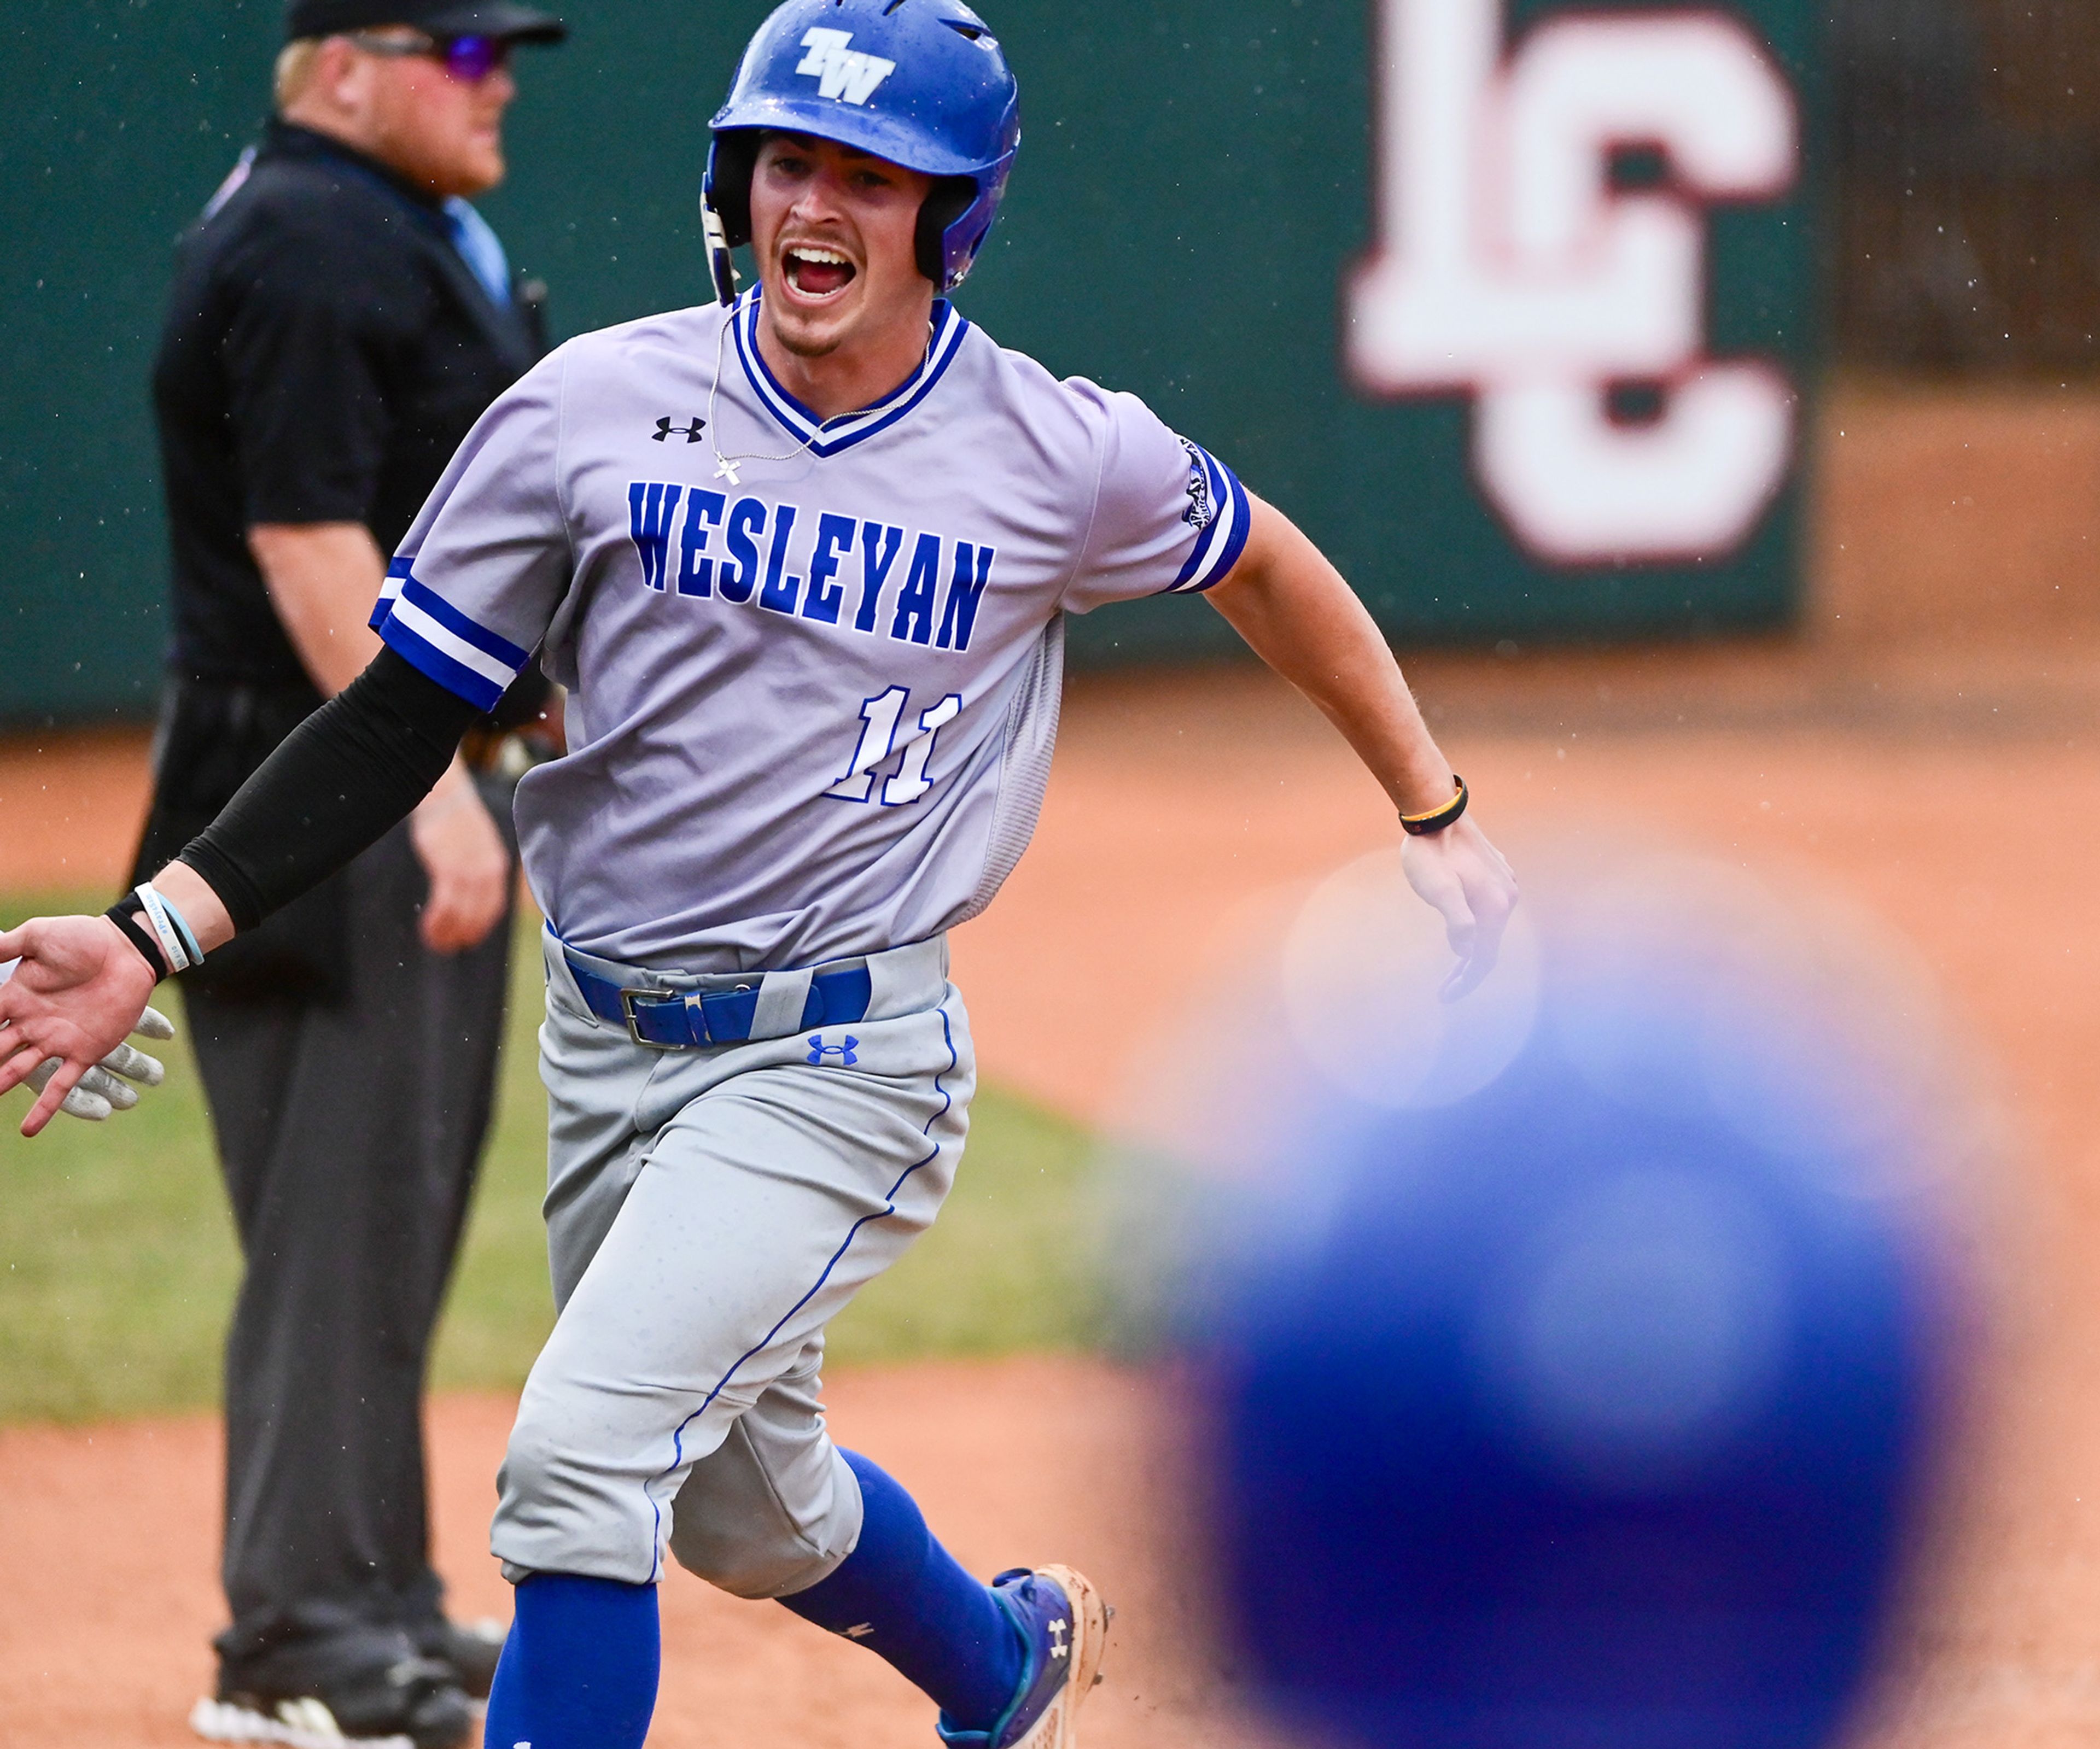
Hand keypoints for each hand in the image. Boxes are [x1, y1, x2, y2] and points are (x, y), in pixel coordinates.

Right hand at [0, 918, 162, 1136]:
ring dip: (3, 1085)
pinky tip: (28, 1130)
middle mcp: (30, 1024)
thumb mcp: (37, 936)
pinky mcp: (84, 1050)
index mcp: (14, 998)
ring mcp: (55, 1039)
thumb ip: (4, 946)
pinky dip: (46, 1106)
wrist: (126, 950)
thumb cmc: (82, 938)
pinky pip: (62, 1083)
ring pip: (23, 1070)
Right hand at [410, 767, 510, 953]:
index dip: (481, 926)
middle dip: (463, 935)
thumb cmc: (457, 822)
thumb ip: (480, 867)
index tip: (469, 938)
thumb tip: (474, 888)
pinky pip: (445, 905)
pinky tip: (428, 929)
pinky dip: (437, 921)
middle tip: (448, 947)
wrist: (446, 797)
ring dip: (447, 933)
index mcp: (497, 867)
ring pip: (460, 914)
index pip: (494, 907)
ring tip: (435, 943)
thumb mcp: (479, 845)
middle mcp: (487, 873)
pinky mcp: (448, 869)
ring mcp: (469, 872)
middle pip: (478, 916)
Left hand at [1401, 815, 1518, 1000]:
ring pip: (1490, 929)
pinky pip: (1490, 911)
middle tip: (1445, 990)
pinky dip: (1477, 929)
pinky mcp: (1497, 874)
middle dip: (1468, 971)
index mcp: (1494, 907)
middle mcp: (1507, 897)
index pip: (1484, 959)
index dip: (1466, 982)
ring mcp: (1504, 884)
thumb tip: (1466, 952)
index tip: (1445, 998)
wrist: (1437, 814)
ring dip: (1472, 951)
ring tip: (1452, 968)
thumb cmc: (1431, 854)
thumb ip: (1456, 922)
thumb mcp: (1437, 889)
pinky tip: (1463, 933)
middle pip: (1489, 946)